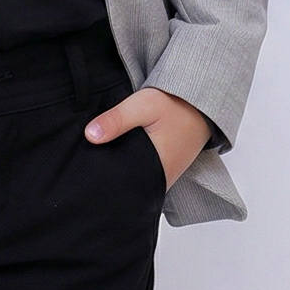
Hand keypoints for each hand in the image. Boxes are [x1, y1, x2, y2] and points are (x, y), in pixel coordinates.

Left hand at [84, 88, 210, 188]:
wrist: (202, 103)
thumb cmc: (176, 105)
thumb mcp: (143, 106)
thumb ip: (117, 120)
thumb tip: (90, 136)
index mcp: (156, 172)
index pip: (122, 186)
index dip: (103, 179)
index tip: (86, 170)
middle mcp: (161, 179)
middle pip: (127, 185)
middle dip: (108, 175)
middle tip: (88, 164)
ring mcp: (164, 175)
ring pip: (134, 179)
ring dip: (120, 169)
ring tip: (99, 159)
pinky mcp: (165, 168)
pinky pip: (142, 172)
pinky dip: (131, 164)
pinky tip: (118, 152)